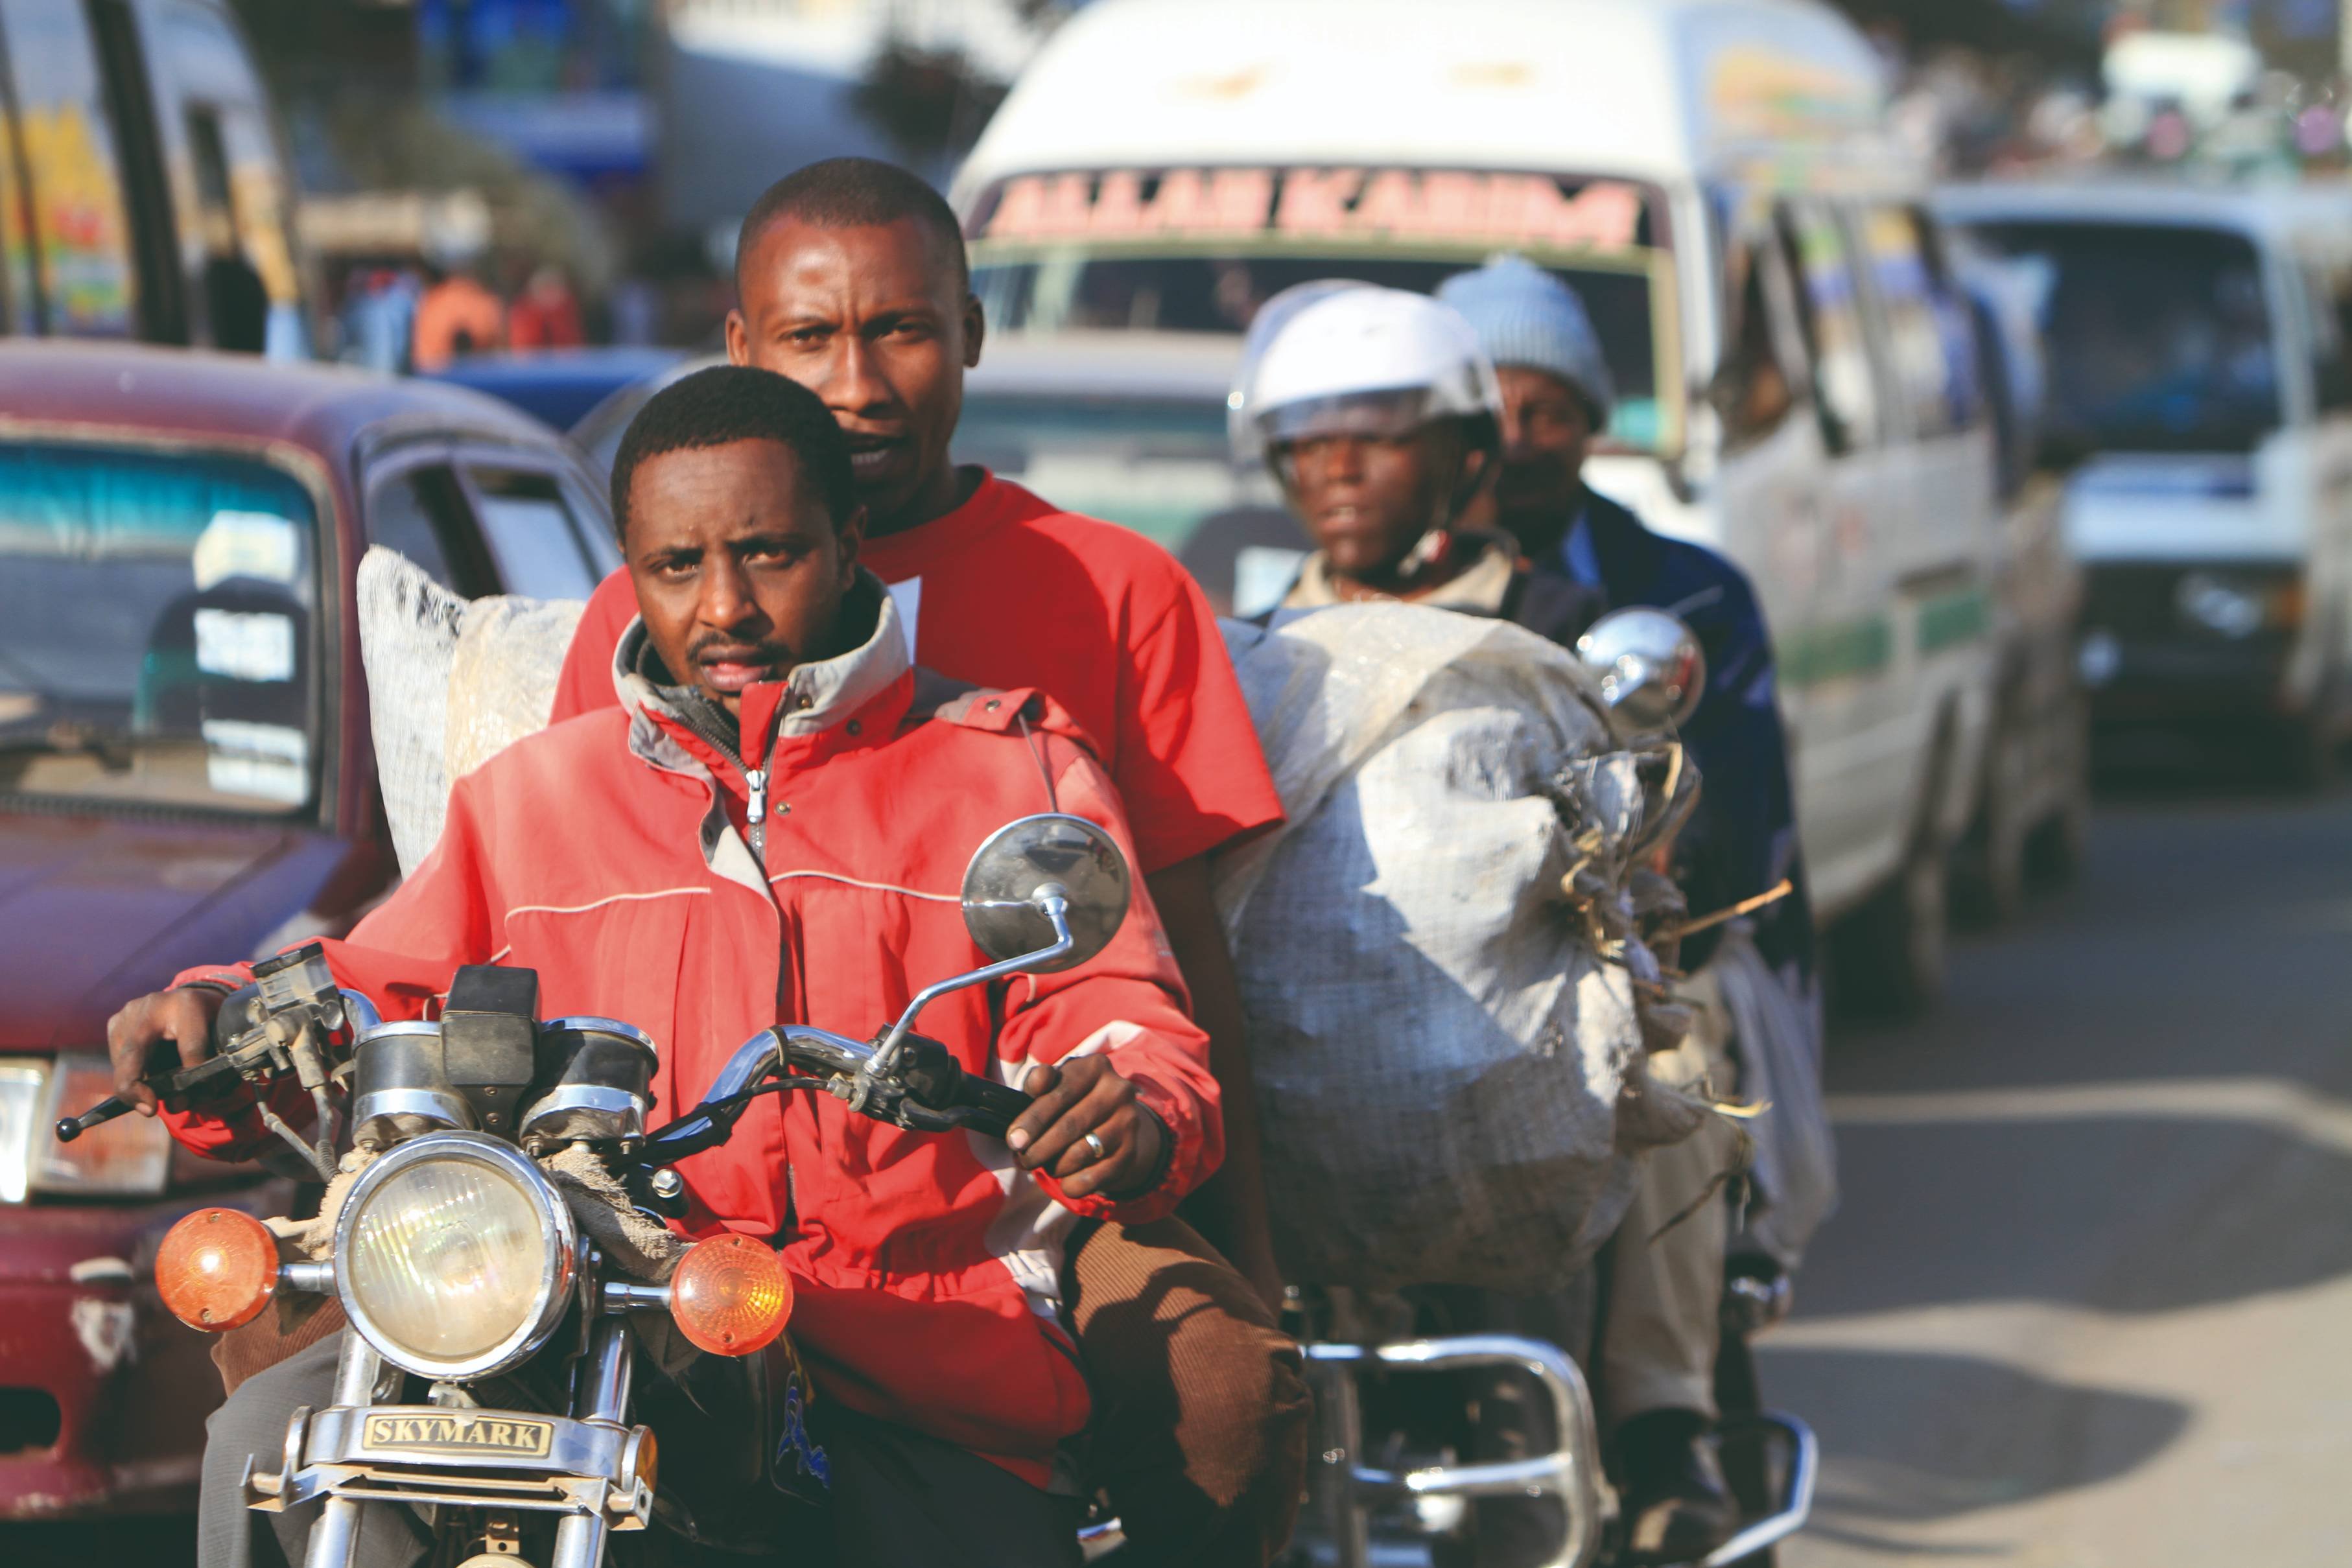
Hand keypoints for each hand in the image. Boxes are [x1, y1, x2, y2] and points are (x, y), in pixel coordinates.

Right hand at [105, 988, 224, 1115]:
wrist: (191, 998)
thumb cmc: (209, 1025)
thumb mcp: (220, 1041)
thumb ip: (207, 1071)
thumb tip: (175, 1105)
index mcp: (190, 1005)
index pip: (191, 1046)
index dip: (194, 1074)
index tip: (200, 1094)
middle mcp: (154, 1005)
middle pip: (134, 1053)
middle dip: (136, 1088)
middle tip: (150, 1110)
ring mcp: (129, 1012)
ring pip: (122, 1063)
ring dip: (137, 1085)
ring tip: (158, 1090)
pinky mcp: (115, 1022)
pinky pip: (118, 1061)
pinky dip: (133, 1075)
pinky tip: (150, 1072)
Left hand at [1006, 1057, 1165, 1201]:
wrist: (1113, 1120)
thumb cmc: (1071, 1101)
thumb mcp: (1056, 1084)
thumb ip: (1038, 1084)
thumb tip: (1029, 1099)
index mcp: (1094, 1066)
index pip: (1059, 1094)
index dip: (1033, 1120)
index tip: (1013, 1140)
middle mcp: (1117, 1090)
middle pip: (1070, 1125)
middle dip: (1039, 1148)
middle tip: (1022, 1160)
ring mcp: (1128, 1121)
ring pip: (1082, 1152)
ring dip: (1056, 1166)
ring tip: (1045, 1166)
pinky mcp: (1131, 1150)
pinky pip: (1098, 1175)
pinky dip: (1075, 1184)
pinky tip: (1065, 1183)